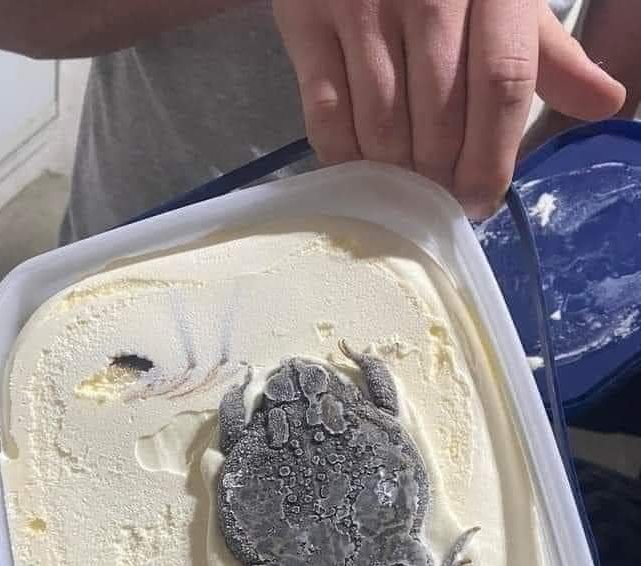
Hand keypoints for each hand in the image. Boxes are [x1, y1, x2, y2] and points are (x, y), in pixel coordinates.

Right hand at [273, 0, 625, 217]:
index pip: (502, 86)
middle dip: (439, 179)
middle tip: (436, 199)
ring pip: (382, 129)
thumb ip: (547, 52)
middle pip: (439, 121)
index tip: (479, 201)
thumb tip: (603, 102)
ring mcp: (361, 7)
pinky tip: (360, 168)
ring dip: (393, 176)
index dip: (492, 159)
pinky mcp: (306, 22)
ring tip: (401, 187)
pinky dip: (344, 159)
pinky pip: (326, 118)